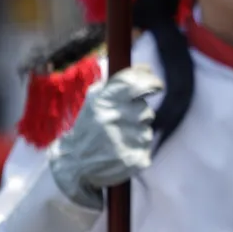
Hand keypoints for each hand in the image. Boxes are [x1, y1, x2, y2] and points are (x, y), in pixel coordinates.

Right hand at [49, 65, 162, 209]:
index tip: (157, 86)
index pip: (136, 83)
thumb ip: (119, 81)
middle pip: (145, 109)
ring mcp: (128, 141)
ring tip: (116, 139)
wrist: (75, 163)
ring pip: (146, 128)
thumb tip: (147, 68)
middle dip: (136, 114)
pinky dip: (136, 148)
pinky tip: (120, 151)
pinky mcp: (137, 160)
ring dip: (136, 131)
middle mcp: (117, 119)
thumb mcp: (95, 99)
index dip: (151, 82)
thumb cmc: (89, 126)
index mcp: (104, 102)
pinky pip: (147, 146)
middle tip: (118, 123)